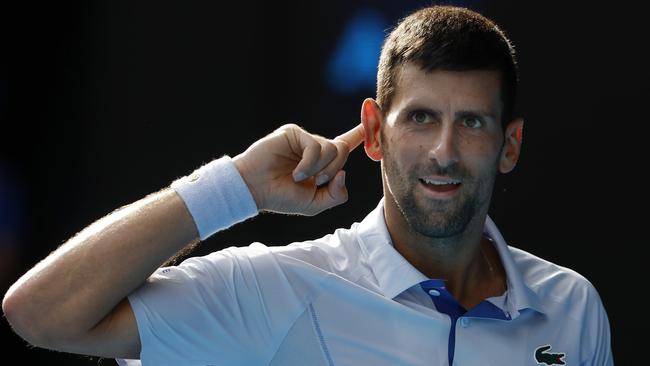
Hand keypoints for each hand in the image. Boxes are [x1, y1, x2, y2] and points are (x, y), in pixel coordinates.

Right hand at [233, 123, 363, 215]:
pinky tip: (295, 173)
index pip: (346, 144)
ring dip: (320, 169)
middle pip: (343, 149)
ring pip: (333, 148)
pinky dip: (309, 164)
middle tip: (316, 181)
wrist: (255, 190)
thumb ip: (337, 194)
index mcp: (322, 163)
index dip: (360, 133)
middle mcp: (316, 148)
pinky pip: (316, 146)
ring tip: (300, 177)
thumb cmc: (281, 197)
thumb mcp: (315, 204)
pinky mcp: (294, 133)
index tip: (373, 117)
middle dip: (333, 169)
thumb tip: (344, 172)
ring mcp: (305, 139)